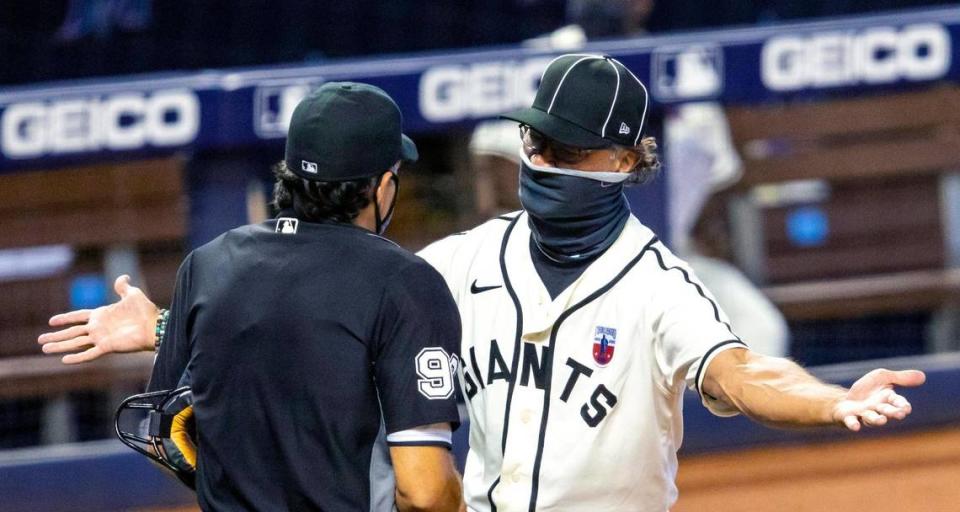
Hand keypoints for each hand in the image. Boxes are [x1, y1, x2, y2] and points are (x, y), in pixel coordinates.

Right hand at [37, 275, 159, 363]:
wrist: (155, 326)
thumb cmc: (145, 311)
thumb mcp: (132, 294)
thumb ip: (123, 287)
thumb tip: (123, 277)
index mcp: (102, 315)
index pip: (78, 316)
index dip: (65, 318)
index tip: (51, 321)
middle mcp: (98, 328)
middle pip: (72, 332)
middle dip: (56, 336)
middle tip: (40, 339)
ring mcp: (101, 338)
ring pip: (75, 343)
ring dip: (60, 346)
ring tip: (44, 349)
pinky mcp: (107, 347)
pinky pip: (89, 354)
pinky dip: (77, 358)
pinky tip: (64, 360)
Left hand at [832, 369, 925, 430]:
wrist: (847, 398)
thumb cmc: (869, 389)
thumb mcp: (883, 377)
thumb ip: (901, 378)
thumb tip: (923, 375)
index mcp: (887, 399)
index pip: (898, 402)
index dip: (902, 405)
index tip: (907, 408)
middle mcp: (877, 408)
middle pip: (886, 411)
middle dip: (893, 412)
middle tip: (899, 414)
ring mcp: (863, 413)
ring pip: (871, 418)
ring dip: (876, 420)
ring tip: (881, 420)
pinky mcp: (849, 416)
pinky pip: (852, 422)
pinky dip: (853, 424)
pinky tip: (855, 426)